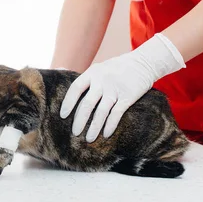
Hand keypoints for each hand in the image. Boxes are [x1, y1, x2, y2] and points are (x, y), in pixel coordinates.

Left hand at [59, 33, 185, 141]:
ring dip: (94, 127)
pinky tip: (106, 134)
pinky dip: (110, 125)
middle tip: (75, 133)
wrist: (143, 62)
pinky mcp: (127, 96)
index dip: (68, 103)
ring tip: (89, 139)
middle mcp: (102, 81)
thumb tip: (59, 70)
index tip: (63, 116)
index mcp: (92, 73)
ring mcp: (115, 89)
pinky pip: (116, 114)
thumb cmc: (118, 68)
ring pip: (101, 112)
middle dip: (80, 120)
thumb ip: (84, 77)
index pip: (76, 89)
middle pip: (87, 104)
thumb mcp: (99, 68)